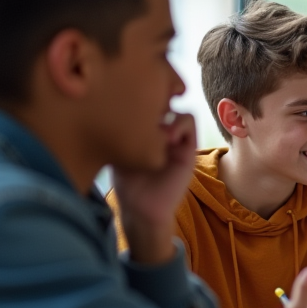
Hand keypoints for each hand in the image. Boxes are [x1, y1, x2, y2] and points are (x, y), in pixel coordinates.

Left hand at [112, 112, 196, 264]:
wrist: (142, 208)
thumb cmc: (126, 182)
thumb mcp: (116, 150)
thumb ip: (118, 129)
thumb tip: (116, 104)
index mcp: (143, 130)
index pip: (146, 102)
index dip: (140, 99)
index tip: (130, 107)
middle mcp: (160, 131)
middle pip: (163, 100)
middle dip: (155, 102)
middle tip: (144, 113)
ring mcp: (175, 138)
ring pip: (177, 107)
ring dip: (168, 112)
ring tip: (157, 129)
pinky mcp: (188, 147)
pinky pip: (189, 122)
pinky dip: (179, 124)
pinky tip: (166, 138)